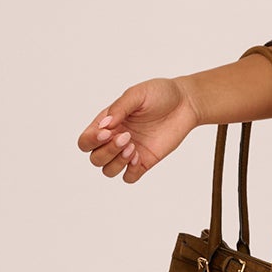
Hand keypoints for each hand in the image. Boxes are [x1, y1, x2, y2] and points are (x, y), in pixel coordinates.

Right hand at [77, 78, 199, 183]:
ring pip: (108, 170)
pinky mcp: (144, 161)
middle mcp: (114, 139)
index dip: (91, 141)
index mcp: (107, 123)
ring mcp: (129, 152)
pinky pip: (129, 177)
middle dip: (107, 151)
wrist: (185, 103)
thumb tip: (105, 125)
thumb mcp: (137, 94)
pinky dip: (130, 172)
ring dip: (117, 163)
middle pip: (95, 159)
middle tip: (127, 138)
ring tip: (134, 148)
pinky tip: (140, 157)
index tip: (107, 132)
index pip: (86, 141)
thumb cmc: (159, 94)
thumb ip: (119, 108)